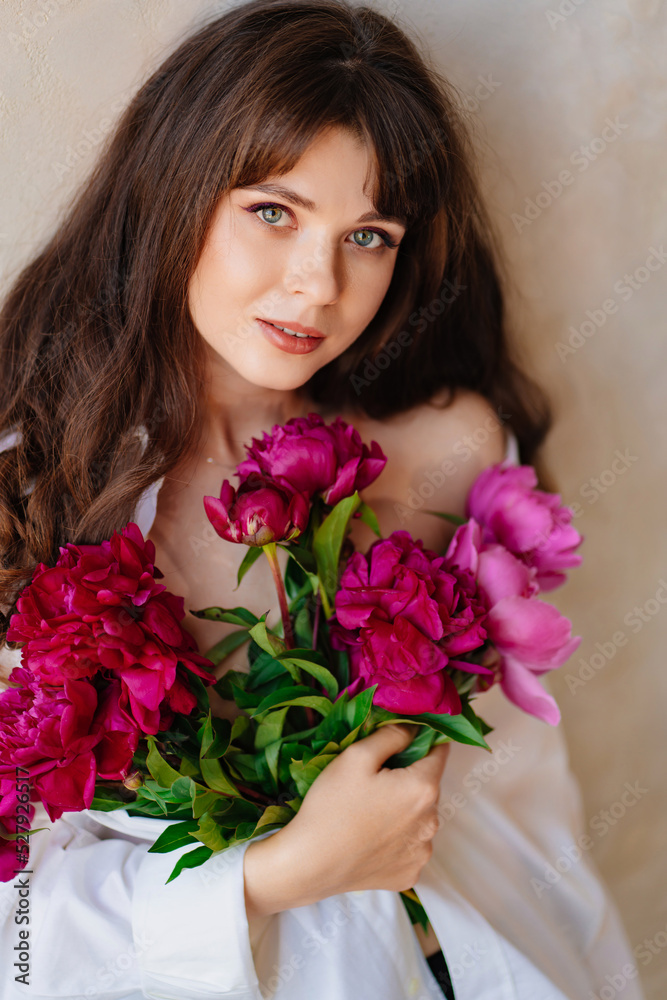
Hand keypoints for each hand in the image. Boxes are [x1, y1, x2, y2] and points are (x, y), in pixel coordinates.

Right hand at [243, 724, 448, 917]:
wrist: (309, 864)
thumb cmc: (332, 805)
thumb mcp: (356, 756)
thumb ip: (393, 735)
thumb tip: (415, 728)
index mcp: (423, 788)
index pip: (439, 752)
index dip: (422, 740)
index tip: (402, 742)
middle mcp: (432, 822)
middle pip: (428, 786)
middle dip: (408, 777)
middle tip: (374, 780)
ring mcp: (422, 852)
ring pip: (420, 817)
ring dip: (405, 809)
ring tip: (370, 812)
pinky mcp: (410, 874)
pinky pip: (410, 846)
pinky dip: (398, 839)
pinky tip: (372, 839)